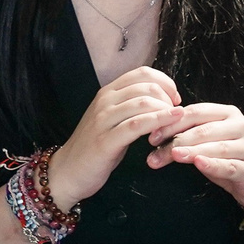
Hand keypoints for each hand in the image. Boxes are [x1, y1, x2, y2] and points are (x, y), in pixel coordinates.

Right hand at [48, 65, 179, 206]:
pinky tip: (169, 124)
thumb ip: (131, 106)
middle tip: (176, 112)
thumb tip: (162, 99)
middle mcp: (105, 101)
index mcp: (108, 93)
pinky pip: (136, 125)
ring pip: (142, 103)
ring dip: (165, 110)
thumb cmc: (95, 147)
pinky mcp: (105, 140)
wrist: (67, 171)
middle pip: (146, 86)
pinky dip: (157, 122)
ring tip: (175, 120)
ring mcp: (103, 120)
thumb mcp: (113, 119)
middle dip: (168, 97)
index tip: (174, 97)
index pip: (142, 72)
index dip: (165, 81)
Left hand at [144, 102, 243, 215]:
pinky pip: (228, 165)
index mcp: (227, 113)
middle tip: (153, 152)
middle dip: (175, 140)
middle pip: (202, 129)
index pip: (195, 113)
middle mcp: (240, 125)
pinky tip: (198, 163)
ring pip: (215, 146)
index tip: (151, 136)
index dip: (171, 123)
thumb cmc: (230, 159)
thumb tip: (155, 136)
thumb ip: (188, 137)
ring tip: (171, 155)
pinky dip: (212, 164)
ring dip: (190, 151)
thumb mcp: (208, 144)